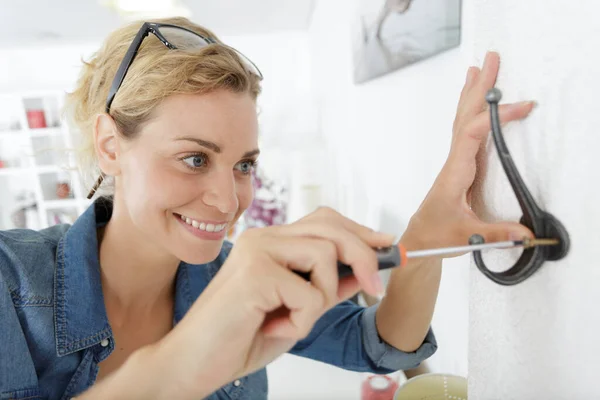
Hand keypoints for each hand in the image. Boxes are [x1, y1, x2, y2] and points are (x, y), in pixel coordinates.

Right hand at [151, 207, 394, 398]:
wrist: (194, 362)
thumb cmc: (241, 337)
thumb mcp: (297, 311)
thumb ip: (326, 287)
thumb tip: (365, 271)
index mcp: (271, 242)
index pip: (324, 220)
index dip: (360, 232)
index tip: (388, 247)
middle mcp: (263, 238)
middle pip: (331, 228)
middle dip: (364, 256)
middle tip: (375, 288)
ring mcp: (257, 250)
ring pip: (324, 256)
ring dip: (321, 298)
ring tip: (293, 321)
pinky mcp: (254, 272)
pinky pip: (308, 294)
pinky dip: (301, 321)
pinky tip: (273, 329)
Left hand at [402, 51, 534, 253]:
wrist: (418, 241)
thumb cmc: (436, 237)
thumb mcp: (466, 238)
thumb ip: (495, 234)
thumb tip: (524, 231)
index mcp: (454, 173)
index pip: (473, 135)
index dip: (496, 117)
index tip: (521, 106)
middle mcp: (453, 163)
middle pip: (465, 118)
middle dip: (479, 89)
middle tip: (491, 60)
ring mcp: (455, 163)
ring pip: (463, 122)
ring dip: (472, 96)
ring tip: (478, 70)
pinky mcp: (460, 168)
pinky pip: (465, 132)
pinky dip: (472, 113)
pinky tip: (475, 106)